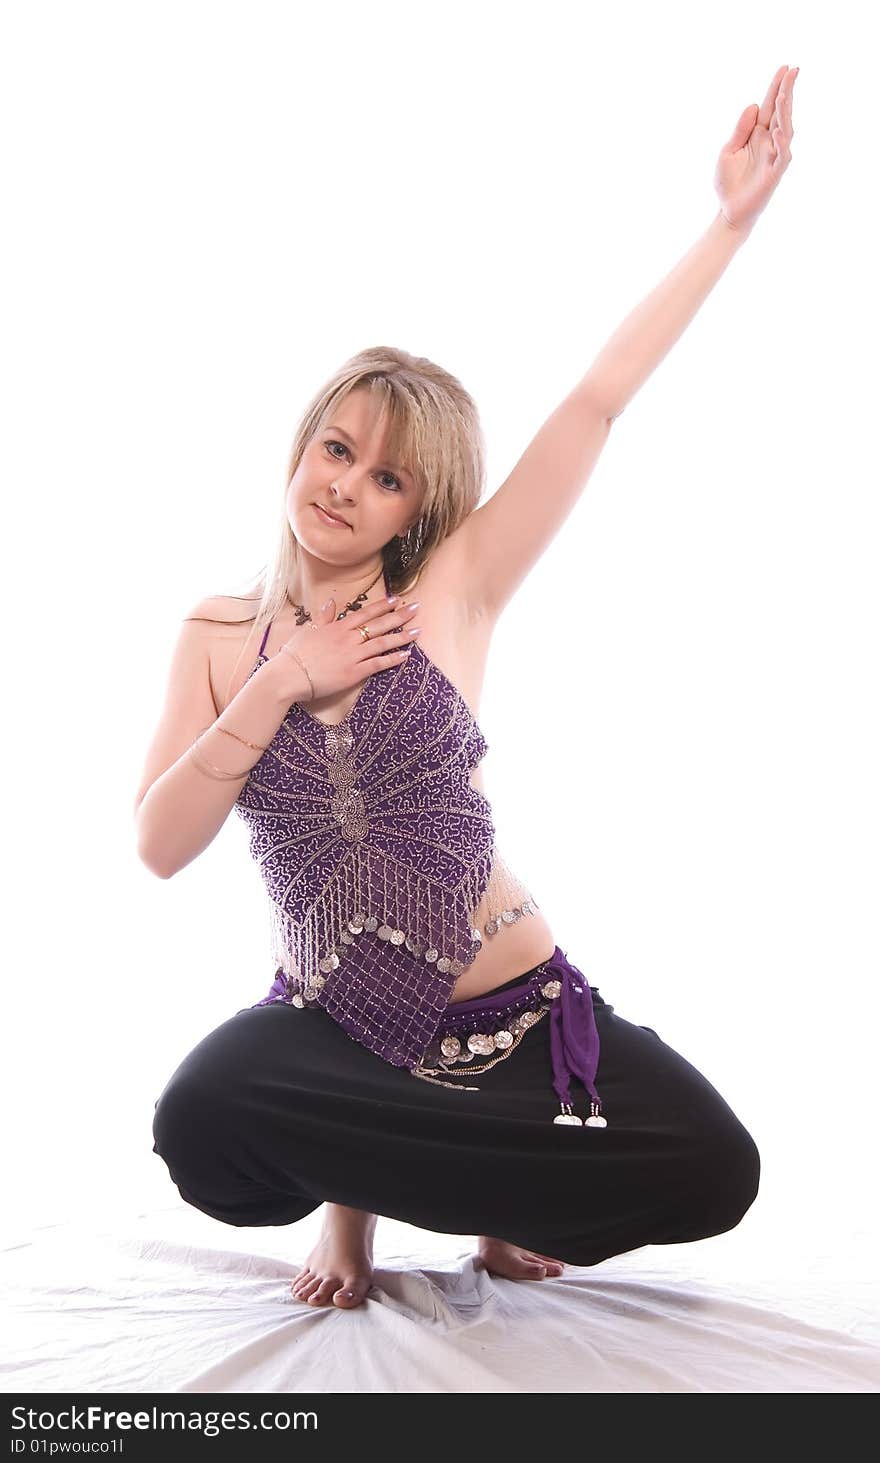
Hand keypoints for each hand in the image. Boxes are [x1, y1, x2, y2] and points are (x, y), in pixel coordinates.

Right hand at [278, 596, 420, 702]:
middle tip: (416, 609)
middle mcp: (348, 638)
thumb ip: (324, 617)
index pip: (365, 613)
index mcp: (338, 627)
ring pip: (382, 642)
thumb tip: (331, 602)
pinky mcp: (354, 672)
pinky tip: (406, 655)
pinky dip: (393, 659)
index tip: (396, 600)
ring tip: (418, 630)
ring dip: (402, 636)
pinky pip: (378, 664)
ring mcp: (352, 655)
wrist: (289, 675)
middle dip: (399, 616)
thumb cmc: (295, 654)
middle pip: (379, 624)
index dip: (382, 606)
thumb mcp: (309, 630)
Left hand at [714, 64, 798, 235]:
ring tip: (783, 95)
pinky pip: (783, 155)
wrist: (729, 211)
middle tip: (793, 70)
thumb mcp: (728, 150)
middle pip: (781, 113)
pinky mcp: (775, 173)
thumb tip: (753, 105)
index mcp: (757, 134)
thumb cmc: (728, 182)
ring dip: (785, 113)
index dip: (777, 88)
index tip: (785, 68)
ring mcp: (774, 157)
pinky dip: (782, 143)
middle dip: (787, 92)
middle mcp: (769, 142)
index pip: (769, 107)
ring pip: (786, 130)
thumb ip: (740, 129)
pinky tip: (778, 130)